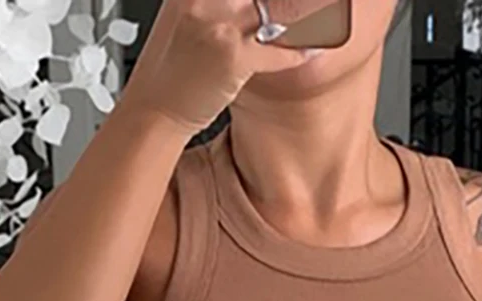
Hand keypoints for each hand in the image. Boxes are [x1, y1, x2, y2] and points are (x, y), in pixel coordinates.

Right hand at [120, 0, 332, 134]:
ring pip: (279, 9)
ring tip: (327, 12)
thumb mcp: (188, 14)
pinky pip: (278, 50)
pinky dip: (300, 51)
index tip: (282, 3)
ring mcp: (218, 24)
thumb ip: (216, 0)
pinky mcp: (232, 57)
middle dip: (300, 1)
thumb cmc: (171, 67)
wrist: (154, 108)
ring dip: (308, 12)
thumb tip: (254, 2)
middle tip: (318, 4)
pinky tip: (313, 50)